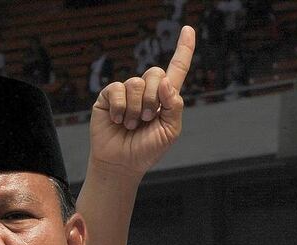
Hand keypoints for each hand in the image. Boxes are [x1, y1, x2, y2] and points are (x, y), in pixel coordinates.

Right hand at [89, 26, 195, 175]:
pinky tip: (118, 120)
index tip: (188, 29)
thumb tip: (165, 80)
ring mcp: (126, 93)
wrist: (122, 164)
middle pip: (155, 73)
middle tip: (147, 118)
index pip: (177, 68)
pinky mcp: (108, 97)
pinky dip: (120, 107)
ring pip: (136, 83)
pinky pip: (117, 89)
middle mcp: (146, 91)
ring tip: (131, 124)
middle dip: (154, 98)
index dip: (184, 49)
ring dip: (136, 108)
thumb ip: (174, 105)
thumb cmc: (147, 150)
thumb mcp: (170, 130)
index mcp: (165, 98)